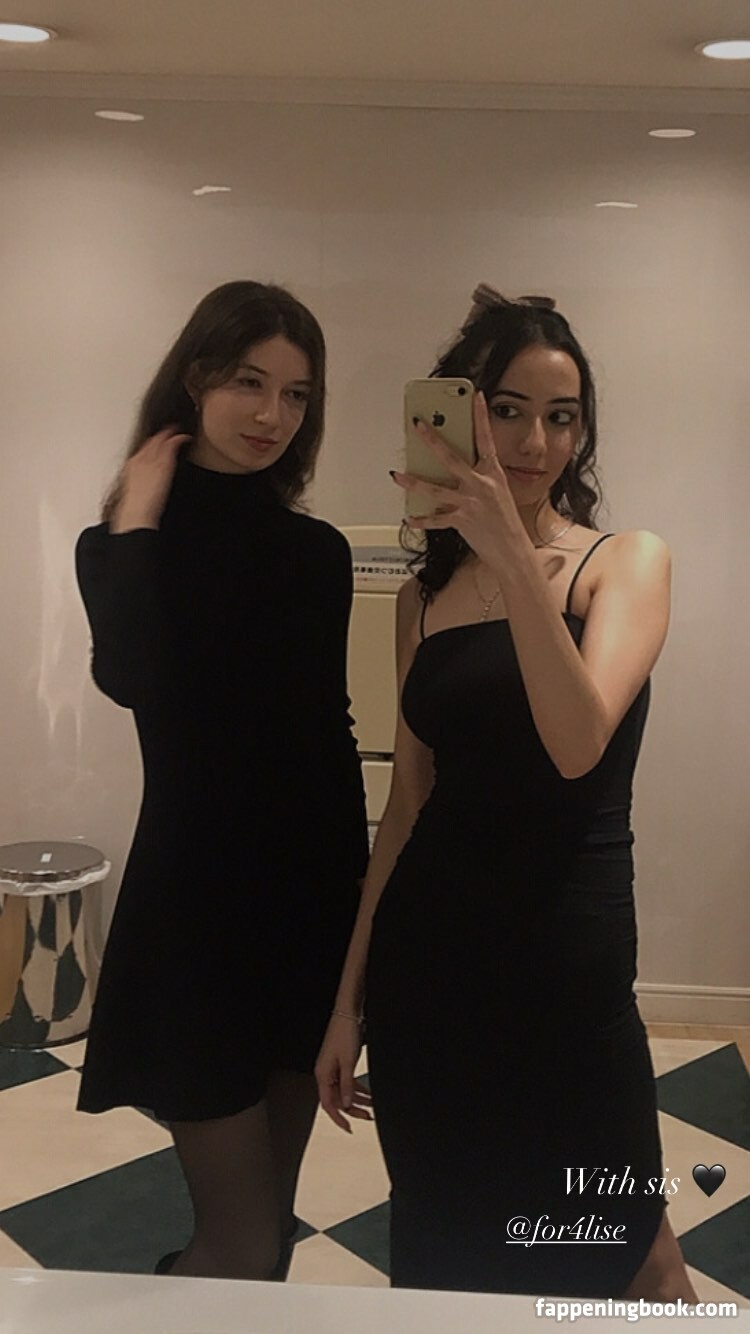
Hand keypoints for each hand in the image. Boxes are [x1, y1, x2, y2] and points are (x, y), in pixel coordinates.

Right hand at [110, 426, 190, 531]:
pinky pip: (172, 444)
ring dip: (169, 434)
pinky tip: (186, 437)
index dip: (152, 444)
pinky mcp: (164, 463)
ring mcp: (152, 459)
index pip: (143, 449)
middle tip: (169, 430)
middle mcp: (141, 458)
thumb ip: (140, 483)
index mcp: (132, 465)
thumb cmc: (136, 507)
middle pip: (151, 442)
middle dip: (160, 435)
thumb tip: (145, 485)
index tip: (158, 442)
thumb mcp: (135, 491)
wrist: (137, 512)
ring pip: (161, 440)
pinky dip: (179, 439)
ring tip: (177, 430)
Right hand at [315, 1014, 372, 1132]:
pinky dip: (358, 1088)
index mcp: (322, 1075)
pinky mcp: (341, 1062)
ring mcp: (333, 1068)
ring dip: (358, 1099)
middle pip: (337, 1099)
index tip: (349, 1129)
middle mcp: (326, 1073)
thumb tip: (346, 1104)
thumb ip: (347, 1085)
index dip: (338, 1118)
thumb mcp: (348, 1063)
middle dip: (353, 1109)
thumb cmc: (345, 1034)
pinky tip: (369, 1092)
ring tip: (373, 1105)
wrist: (348, 1013)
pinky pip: (348, 1081)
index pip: (328, 1104)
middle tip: (368, 1116)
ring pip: (344, 1091)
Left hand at [391, 392, 526, 567]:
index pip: (486, 439)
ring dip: (414, 481)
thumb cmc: (505, 521)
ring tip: (398, 475)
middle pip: (451, 458)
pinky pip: (436, 519)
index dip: (481, 416)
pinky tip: (409, 518)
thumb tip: (453, 469)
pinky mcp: (461, 521)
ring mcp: (470, 502)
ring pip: (435, 488)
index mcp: (493, 473)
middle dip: (432, 440)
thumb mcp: (498, 491)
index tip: (475, 396)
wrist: (512, 549)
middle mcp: (481, 484)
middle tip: (418, 425)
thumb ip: (478, 477)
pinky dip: (421, 519)